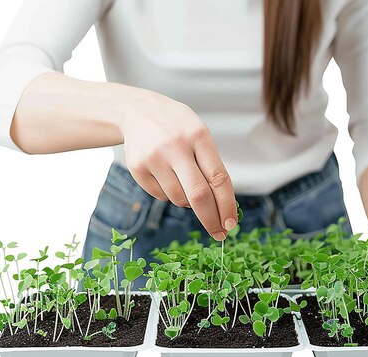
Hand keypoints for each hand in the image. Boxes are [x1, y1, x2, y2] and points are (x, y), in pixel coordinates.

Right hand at [119, 89, 236, 240]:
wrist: (136, 110)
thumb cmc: (178, 127)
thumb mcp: (199, 134)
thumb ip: (211, 166)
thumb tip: (223, 209)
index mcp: (198, 136)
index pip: (218, 177)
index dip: (227, 205)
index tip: (231, 224)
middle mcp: (175, 146)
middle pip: (198, 195)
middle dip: (211, 219)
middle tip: (220, 234)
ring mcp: (154, 158)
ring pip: (179, 199)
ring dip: (187, 201)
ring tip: (182, 179)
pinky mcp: (137, 168)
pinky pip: (161, 196)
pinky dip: (169, 194)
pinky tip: (164, 173)